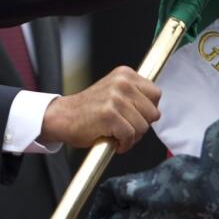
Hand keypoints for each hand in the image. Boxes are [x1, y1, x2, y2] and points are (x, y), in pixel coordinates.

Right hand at [38, 66, 160, 151]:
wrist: (62, 117)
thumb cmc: (89, 110)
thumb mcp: (114, 91)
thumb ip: (135, 95)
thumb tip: (156, 111)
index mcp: (125, 74)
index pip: (156, 94)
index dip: (147, 110)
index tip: (135, 117)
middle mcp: (122, 83)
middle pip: (153, 112)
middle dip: (141, 125)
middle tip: (126, 128)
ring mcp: (116, 99)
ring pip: (143, 126)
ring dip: (132, 137)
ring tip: (118, 135)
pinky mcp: (109, 115)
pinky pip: (130, 136)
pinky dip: (124, 144)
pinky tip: (114, 141)